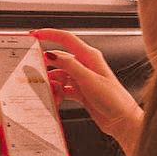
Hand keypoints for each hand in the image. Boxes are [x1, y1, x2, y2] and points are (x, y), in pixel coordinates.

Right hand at [33, 28, 142, 153]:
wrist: (122, 121)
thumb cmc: (113, 100)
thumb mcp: (89, 80)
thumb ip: (70, 65)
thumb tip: (52, 54)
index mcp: (90, 56)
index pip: (66, 38)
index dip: (49, 34)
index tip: (35, 34)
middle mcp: (85, 65)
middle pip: (59, 57)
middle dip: (46, 63)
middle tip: (34, 68)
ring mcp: (82, 77)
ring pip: (58, 73)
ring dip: (51, 81)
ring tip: (47, 89)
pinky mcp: (79, 90)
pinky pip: (61, 86)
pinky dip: (56, 91)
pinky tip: (56, 97)